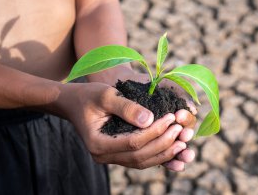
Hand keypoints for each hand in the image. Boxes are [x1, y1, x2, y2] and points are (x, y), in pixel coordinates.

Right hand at [56, 82, 187, 169]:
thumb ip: (127, 107)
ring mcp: (110, 158)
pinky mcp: (118, 155)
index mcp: (98, 143)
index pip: (133, 142)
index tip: (172, 118)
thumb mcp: (106, 95)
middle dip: (163, 144)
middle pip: (140, 156)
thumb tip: (150, 120)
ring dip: (164, 153)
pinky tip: (173, 149)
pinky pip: (140, 159)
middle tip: (182, 130)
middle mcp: (103, 156)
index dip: (155, 131)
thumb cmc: (89, 95)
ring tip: (183, 142)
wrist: (74, 102)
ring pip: (142, 162)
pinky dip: (158, 155)